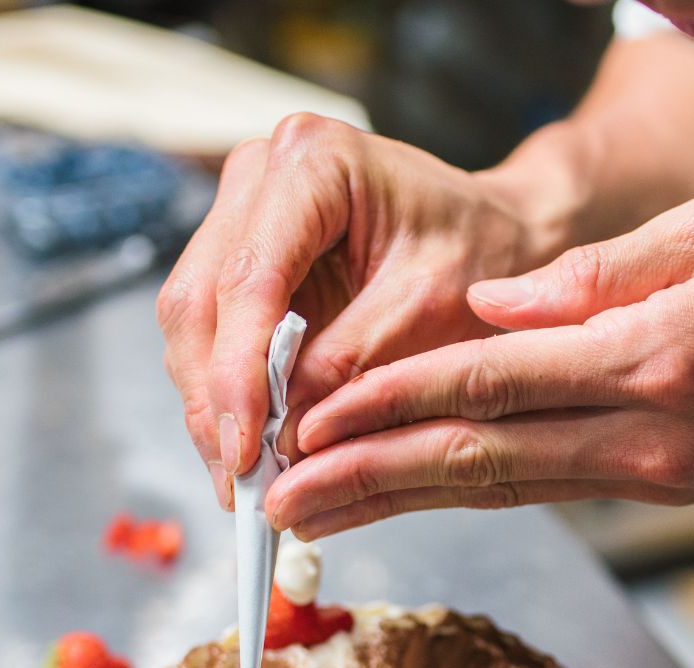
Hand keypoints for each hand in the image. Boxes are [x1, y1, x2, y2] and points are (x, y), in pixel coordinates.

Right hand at [156, 113, 561, 506]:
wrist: (499, 232)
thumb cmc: (481, 254)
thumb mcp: (429, 311)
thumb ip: (353, 364)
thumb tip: (284, 433)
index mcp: (314, 159)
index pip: (250, 276)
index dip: (237, 371)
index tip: (245, 448)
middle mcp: (262, 174)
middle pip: (202, 299)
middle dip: (216, 400)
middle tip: (239, 482)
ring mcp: (244, 212)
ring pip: (194, 322)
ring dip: (212, 406)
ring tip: (242, 480)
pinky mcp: (243, 256)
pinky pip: (213, 334)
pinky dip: (226, 395)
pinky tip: (248, 448)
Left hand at [263, 196, 693, 536]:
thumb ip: (599, 274)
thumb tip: (494, 306)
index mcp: (654, 358)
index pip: (494, 379)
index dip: (392, 400)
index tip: (309, 416)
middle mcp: (643, 434)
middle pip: (478, 459)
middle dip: (367, 479)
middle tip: (276, 499)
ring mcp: (648, 474)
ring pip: (500, 488)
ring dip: (401, 501)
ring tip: (313, 513)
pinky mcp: (652, 488)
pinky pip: (540, 488)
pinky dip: (463, 494)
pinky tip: (406, 495)